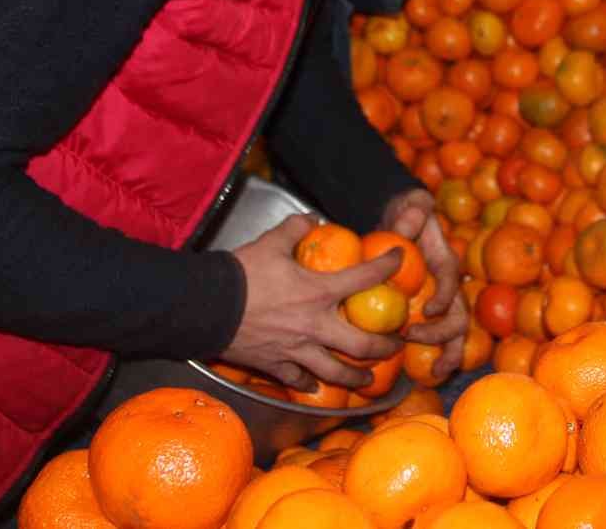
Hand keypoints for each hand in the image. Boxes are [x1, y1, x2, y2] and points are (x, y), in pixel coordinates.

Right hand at [220, 215, 404, 391]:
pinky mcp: (275, 364)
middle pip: (362, 345)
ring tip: (368, 379)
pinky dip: (308, 384)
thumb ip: (295, 228)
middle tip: (397, 344)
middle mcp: (315, 326)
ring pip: (335, 372)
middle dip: (385, 347)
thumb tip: (310, 219)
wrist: (206, 306)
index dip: (387, 266)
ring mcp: (296, 350)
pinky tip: (314, 386)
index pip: (365, 277)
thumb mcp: (271, 242)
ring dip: (355, 377)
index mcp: (319, 292)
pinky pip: (298, 380)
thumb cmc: (241, 274)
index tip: (399, 260)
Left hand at [381, 188, 467, 379]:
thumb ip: (412, 212)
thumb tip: (416, 209)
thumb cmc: (408, 216)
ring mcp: (445, 300)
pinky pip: (446, 336)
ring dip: (450, 351)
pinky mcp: (436, 312)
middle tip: (412, 336)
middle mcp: (450, 284)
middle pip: (459, 313)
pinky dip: (443, 354)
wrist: (407, 222)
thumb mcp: (409, 208)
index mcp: (446, 261)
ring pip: (458, 330)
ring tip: (436, 371)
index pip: (451, 280)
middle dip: (442, 331)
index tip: (426, 311)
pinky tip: (429, 373)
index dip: (444, 297)